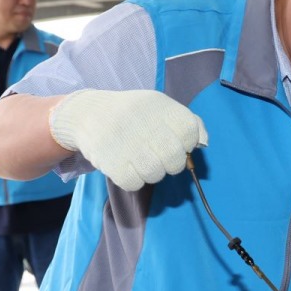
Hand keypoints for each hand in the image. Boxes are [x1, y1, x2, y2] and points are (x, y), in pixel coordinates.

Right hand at [50, 89, 207, 191]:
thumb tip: (203, 143)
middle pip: (175, 159)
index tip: (174, 142)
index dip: (185, 143)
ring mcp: (127, 144)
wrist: (87, 114)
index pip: (189, 132)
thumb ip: (187, 122)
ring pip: (156, 175)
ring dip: (151, 172)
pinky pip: (135, 183)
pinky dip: (133, 179)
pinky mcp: (111, 162)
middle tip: (157, 156)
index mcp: (159, 106)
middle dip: (171, 163)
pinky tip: (126, 166)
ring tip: (139, 159)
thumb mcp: (159, 107)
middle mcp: (144, 123)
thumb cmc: (132, 114)